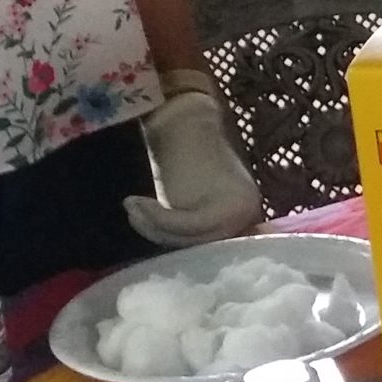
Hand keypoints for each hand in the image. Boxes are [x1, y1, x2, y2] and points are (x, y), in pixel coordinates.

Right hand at [124, 78, 262, 246]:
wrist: (186, 124)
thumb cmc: (182, 162)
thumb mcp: (191, 202)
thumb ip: (194, 228)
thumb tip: (179, 257)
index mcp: (245, 216)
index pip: (207, 246)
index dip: (174, 244)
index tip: (147, 231)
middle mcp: (249, 216)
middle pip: (197, 245)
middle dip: (161, 235)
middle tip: (134, 217)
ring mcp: (239, 213)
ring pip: (188, 239)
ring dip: (153, 226)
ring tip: (132, 208)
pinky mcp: (223, 208)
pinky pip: (182, 226)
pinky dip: (155, 218)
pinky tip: (134, 203)